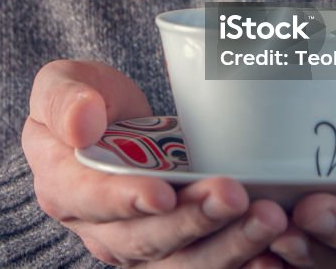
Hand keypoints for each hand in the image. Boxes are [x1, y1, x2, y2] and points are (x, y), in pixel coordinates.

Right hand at [23, 59, 289, 267]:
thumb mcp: (60, 84)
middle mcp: (99, 230)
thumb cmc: (85, 100)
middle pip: (145, 239)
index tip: (163, 192)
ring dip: (229, 244)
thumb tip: (82, 126)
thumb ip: (64, 100)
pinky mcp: (178, 251)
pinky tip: (275, 258)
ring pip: (183, 262)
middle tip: (235, 195)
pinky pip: (208, 266)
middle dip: (193, 221)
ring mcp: (140, 246)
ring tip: (269, 218)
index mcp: (63, 188)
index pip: (92, 201)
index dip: (127, 200)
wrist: (108, 123)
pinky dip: (242, 264)